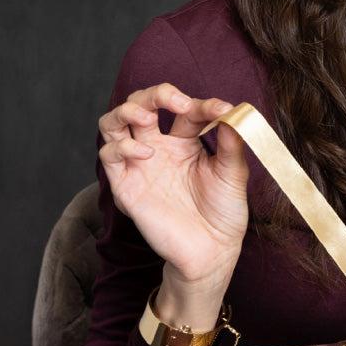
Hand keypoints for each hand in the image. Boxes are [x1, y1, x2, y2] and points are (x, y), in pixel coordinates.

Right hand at [98, 83, 248, 292]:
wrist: (212, 252)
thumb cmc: (224, 213)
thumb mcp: (233, 174)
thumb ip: (232, 143)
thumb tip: (235, 111)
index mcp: (186, 141)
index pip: (187, 109)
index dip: (204, 104)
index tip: (223, 109)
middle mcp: (160, 147)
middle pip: (143, 104)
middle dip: (156, 94)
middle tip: (178, 101)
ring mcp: (140, 164)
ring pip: (116, 122)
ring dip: (127, 110)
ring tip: (147, 115)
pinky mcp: (126, 184)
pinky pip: (110, 155)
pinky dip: (124, 146)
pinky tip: (147, 152)